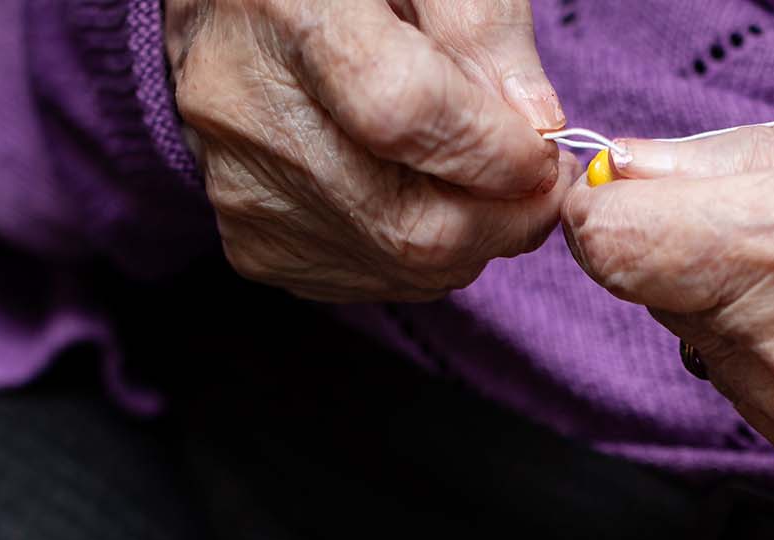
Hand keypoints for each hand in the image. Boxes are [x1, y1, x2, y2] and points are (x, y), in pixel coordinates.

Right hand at [166, 0, 571, 300]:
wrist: (230, 13)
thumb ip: (482, 28)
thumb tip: (540, 126)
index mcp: (292, 13)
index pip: (402, 113)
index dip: (493, 149)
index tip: (543, 149)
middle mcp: (248, 113)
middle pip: (407, 223)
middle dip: (504, 219)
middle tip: (538, 184)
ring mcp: (244, 192)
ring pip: (400, 266)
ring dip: (470, 241)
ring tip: (477, 180)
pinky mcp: (251, 243)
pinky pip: (370, 279)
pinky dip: (421, 256)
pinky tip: (417, 198)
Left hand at [560, 110, 773, 466]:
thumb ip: (730, 159)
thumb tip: (621, 167)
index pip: (612, 243)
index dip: (608, 209)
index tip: (636, 191)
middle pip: (646, 288)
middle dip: (682, 246)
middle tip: (772, 223)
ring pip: (690, 335)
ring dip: (727, 298)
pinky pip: (737, 380)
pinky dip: (766, 347)